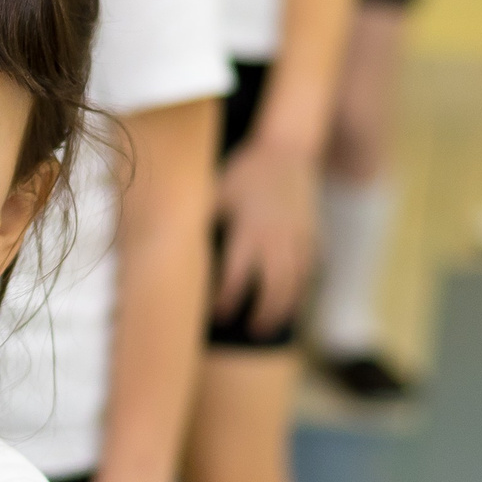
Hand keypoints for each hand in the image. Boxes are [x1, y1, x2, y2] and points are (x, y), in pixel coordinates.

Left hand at [212, 136, 317, 336]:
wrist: (286, 150)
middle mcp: (277, 236)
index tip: (219, 316)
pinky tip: (291, 302)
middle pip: (274, 286)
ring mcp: (300, 236)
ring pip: (296, 281)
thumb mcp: (216, 192)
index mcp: (249, 228)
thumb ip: (200, 221)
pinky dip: (301, 288)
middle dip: (264, 312)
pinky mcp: (313, 234)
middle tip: (252, 331)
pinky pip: (310, 268)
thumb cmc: (243, 172)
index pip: (238, 275)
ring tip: (270, 325)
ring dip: (285, 307)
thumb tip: (168, 247)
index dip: (228, 299)